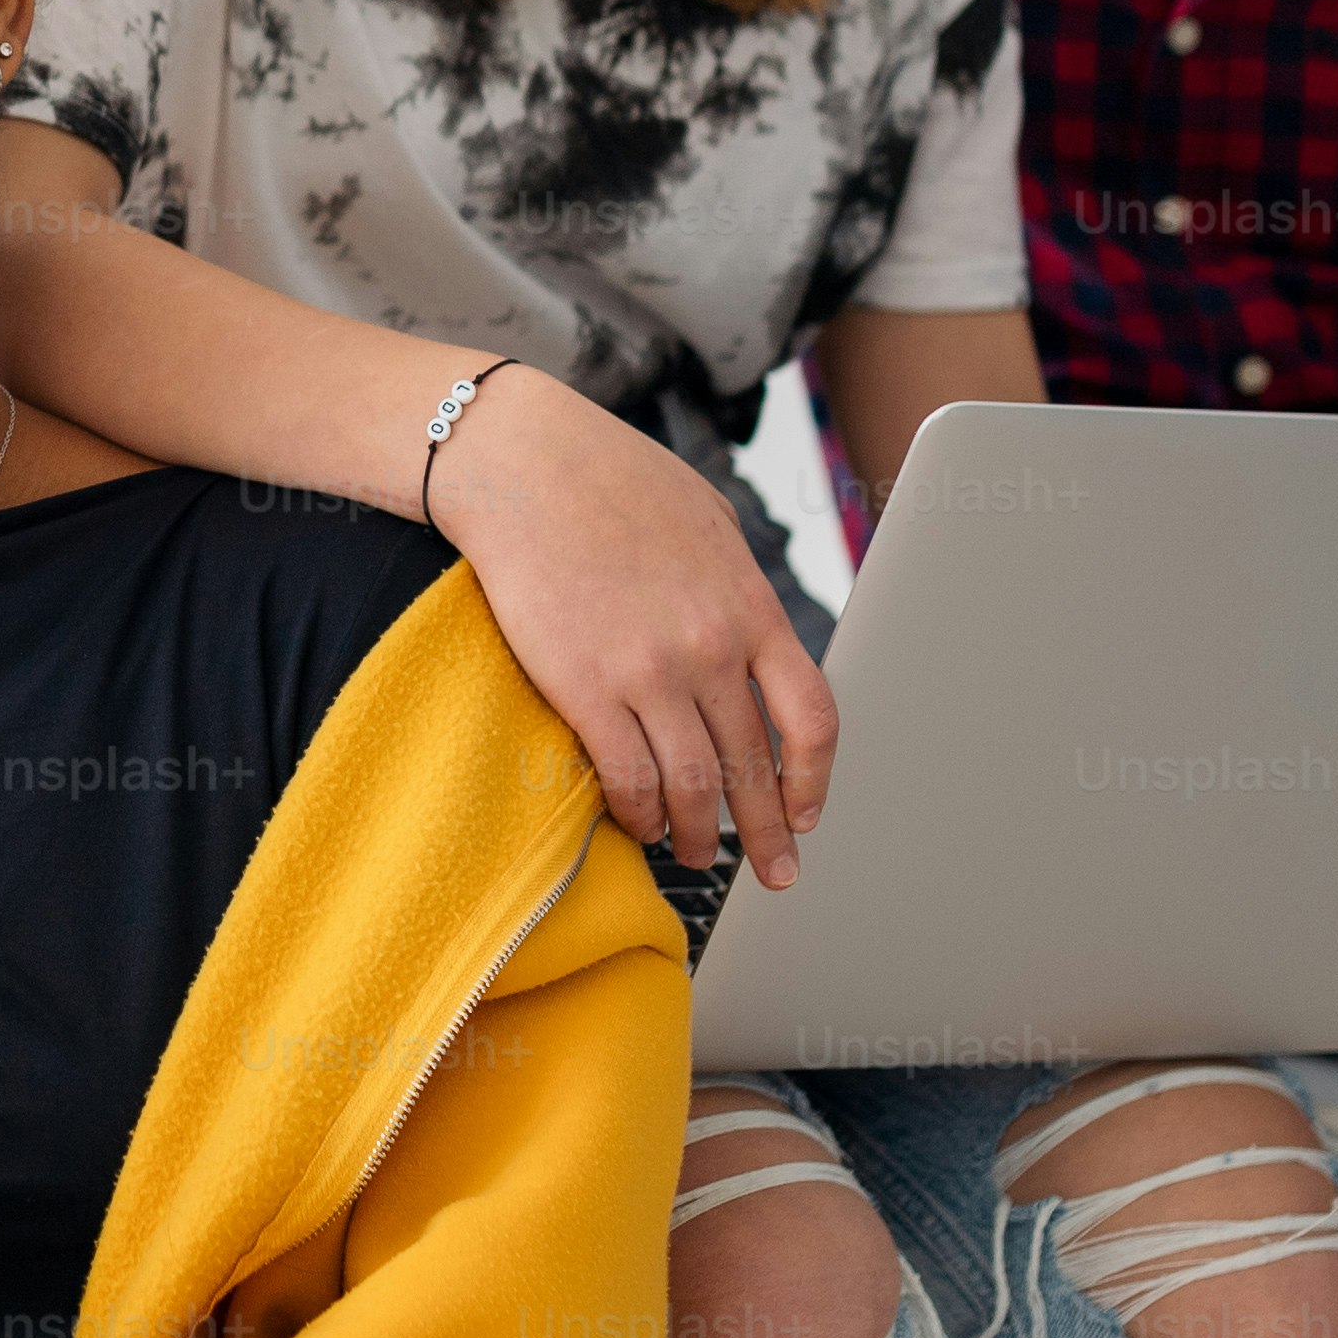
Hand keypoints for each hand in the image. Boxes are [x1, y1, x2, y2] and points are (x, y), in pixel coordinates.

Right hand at [424, 366, 830, 885]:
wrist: (524, 462)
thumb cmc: (610, 479)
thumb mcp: (707, 520)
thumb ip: (738, 584)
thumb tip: (753, 628)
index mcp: (751, 606)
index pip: (811, 716)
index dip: (813, 778)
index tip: (809, 812)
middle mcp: (711, 646)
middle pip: (753, 766)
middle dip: (768, 833)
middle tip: (775, 875)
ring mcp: (649, 671)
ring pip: (692, 784)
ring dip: (697, 834)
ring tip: (694, 857)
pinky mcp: (584, 686)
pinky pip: (625, 774)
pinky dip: (637, 811)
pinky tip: (637, 822)